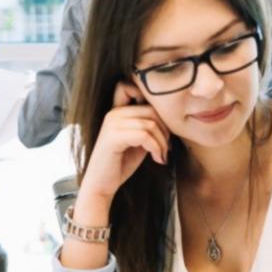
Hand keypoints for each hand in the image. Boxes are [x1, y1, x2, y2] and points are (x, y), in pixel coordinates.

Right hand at [76, 82, 169, 205]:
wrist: (102, 185)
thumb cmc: (120, 163)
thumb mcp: (138, 140)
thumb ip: (148, 125)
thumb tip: (170, 119)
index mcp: (117, 111)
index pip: (130, 87)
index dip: (149, 100)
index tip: (159, 126)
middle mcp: (113, 113)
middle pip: (151, 109)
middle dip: (165, 129)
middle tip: (167, 148)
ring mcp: (112, 123)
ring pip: (151, 123)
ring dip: (162, 142)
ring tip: (162, 156)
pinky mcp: (113, 137)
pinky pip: (145, 135)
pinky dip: (156, 148)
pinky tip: (157, 160)